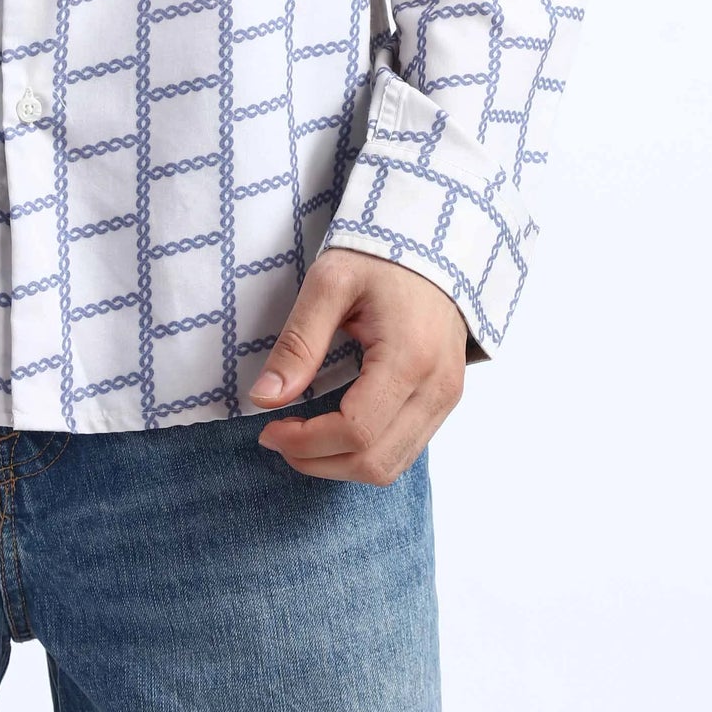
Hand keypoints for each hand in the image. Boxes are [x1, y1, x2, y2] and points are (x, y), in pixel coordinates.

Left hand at [249, 249, 466, 482]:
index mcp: (409, 358)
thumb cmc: (380, 257)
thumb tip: (264, 398)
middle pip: (374, 462)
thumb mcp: (330, 284)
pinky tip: (334, 430)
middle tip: (278, 438)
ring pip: (392, 466)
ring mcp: (447, 398)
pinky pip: (404, 450)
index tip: (269, 429)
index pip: (355, 430)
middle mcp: (437, 388)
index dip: (305, 442)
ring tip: (302, 439)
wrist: (434, 245)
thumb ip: (298, 342)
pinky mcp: (445, 401)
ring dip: (340, 464)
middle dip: (318, 461)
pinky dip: (364, 454)